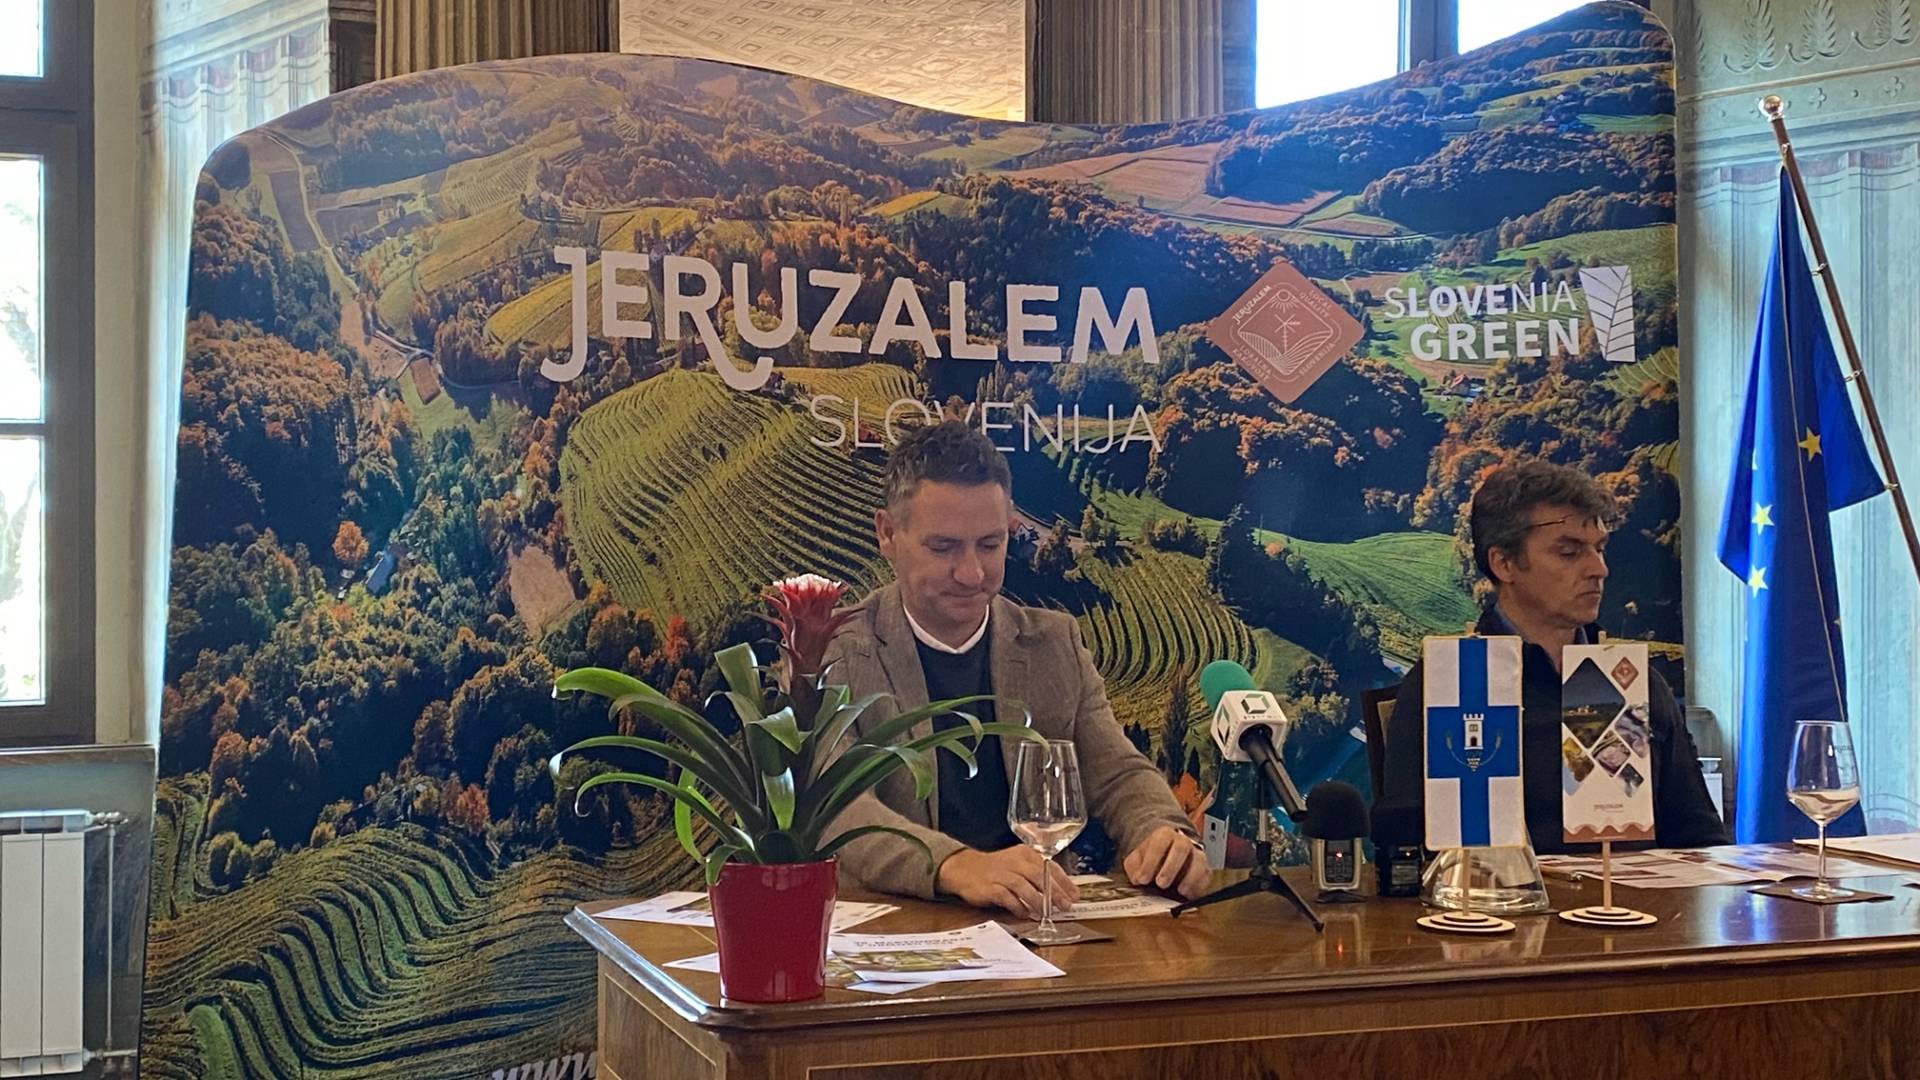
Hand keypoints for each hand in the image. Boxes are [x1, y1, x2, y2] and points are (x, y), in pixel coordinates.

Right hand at [935, 846, 1078, 917]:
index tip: (1075, 895)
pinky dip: (1019, 907)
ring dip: (1038, 902)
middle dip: (1055, 893)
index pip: (1050, 867)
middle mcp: (1015, 862)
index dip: (1064, 882)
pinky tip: (1025, 914)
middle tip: (1065, 906)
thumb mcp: (1018, 864)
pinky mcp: (991, 887)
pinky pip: (1008, 898)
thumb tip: (1060, 892)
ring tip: (1046, 913)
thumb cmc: (996, 869)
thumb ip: (1037, 875)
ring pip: (1025, 888)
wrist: (964, 869)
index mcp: (1025, 854)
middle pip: (1040, 877)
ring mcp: (1002, 874)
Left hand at [1122, 825, 1210, 898]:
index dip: (1151, 861)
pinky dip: (1199, 887)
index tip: (1143, 879)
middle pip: (1182, 848)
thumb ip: (1135, 869)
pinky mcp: (1205, 870)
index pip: (1160, 842)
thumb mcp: (1136, 861)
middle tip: (1161, 884)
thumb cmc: (1150, 860)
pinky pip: (1207, 876)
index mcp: (1164, 835)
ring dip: (1190, 878)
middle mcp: (1183, 842)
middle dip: (1171, 867)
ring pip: (1199, 861)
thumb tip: (1139, 879)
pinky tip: (1189, 895)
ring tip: (1180, 891)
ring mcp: (1196, 855)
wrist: (1165, 859)